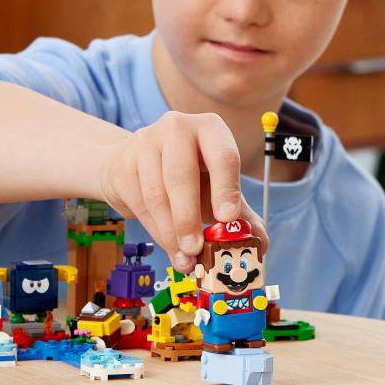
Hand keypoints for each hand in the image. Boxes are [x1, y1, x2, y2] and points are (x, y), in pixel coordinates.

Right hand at [102, 112, 265, 260]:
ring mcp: (145, 142)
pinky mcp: (124, 163)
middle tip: (196, 249)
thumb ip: (240, 213)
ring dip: (171, 233)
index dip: (226, 188)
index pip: (222, 155)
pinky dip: (156, 231)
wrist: (136, 166)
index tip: (227, 218)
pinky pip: (140, 204)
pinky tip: (168, 245)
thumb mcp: (216, 188)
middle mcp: (177, 127)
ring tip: (184, 257)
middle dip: (189, 218)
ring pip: (158, 194)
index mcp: (210, 128)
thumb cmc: (187, 177)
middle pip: (181, 175)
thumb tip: (260, 243)